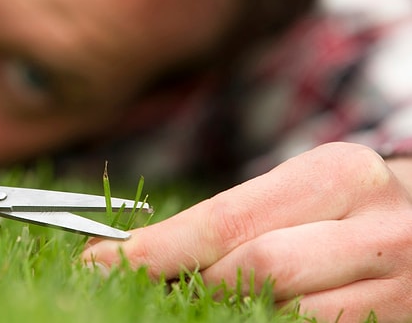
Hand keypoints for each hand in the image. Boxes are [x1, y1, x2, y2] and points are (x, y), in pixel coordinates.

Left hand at [82, 142, 411, 321]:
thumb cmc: (346, 203)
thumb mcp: (297, 189)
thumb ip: (233, 219)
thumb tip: (143, 252)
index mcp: (339, 175)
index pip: (229, 221)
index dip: (160, 249)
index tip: (102, 262)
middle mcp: (375, 229)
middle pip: (254, 271)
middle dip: (193, 281)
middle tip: (146, 282)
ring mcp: (393, 286)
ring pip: (281, 312)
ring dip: (224, 308)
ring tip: (195, 295)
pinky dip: (261, 321)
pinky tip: (241, 309)